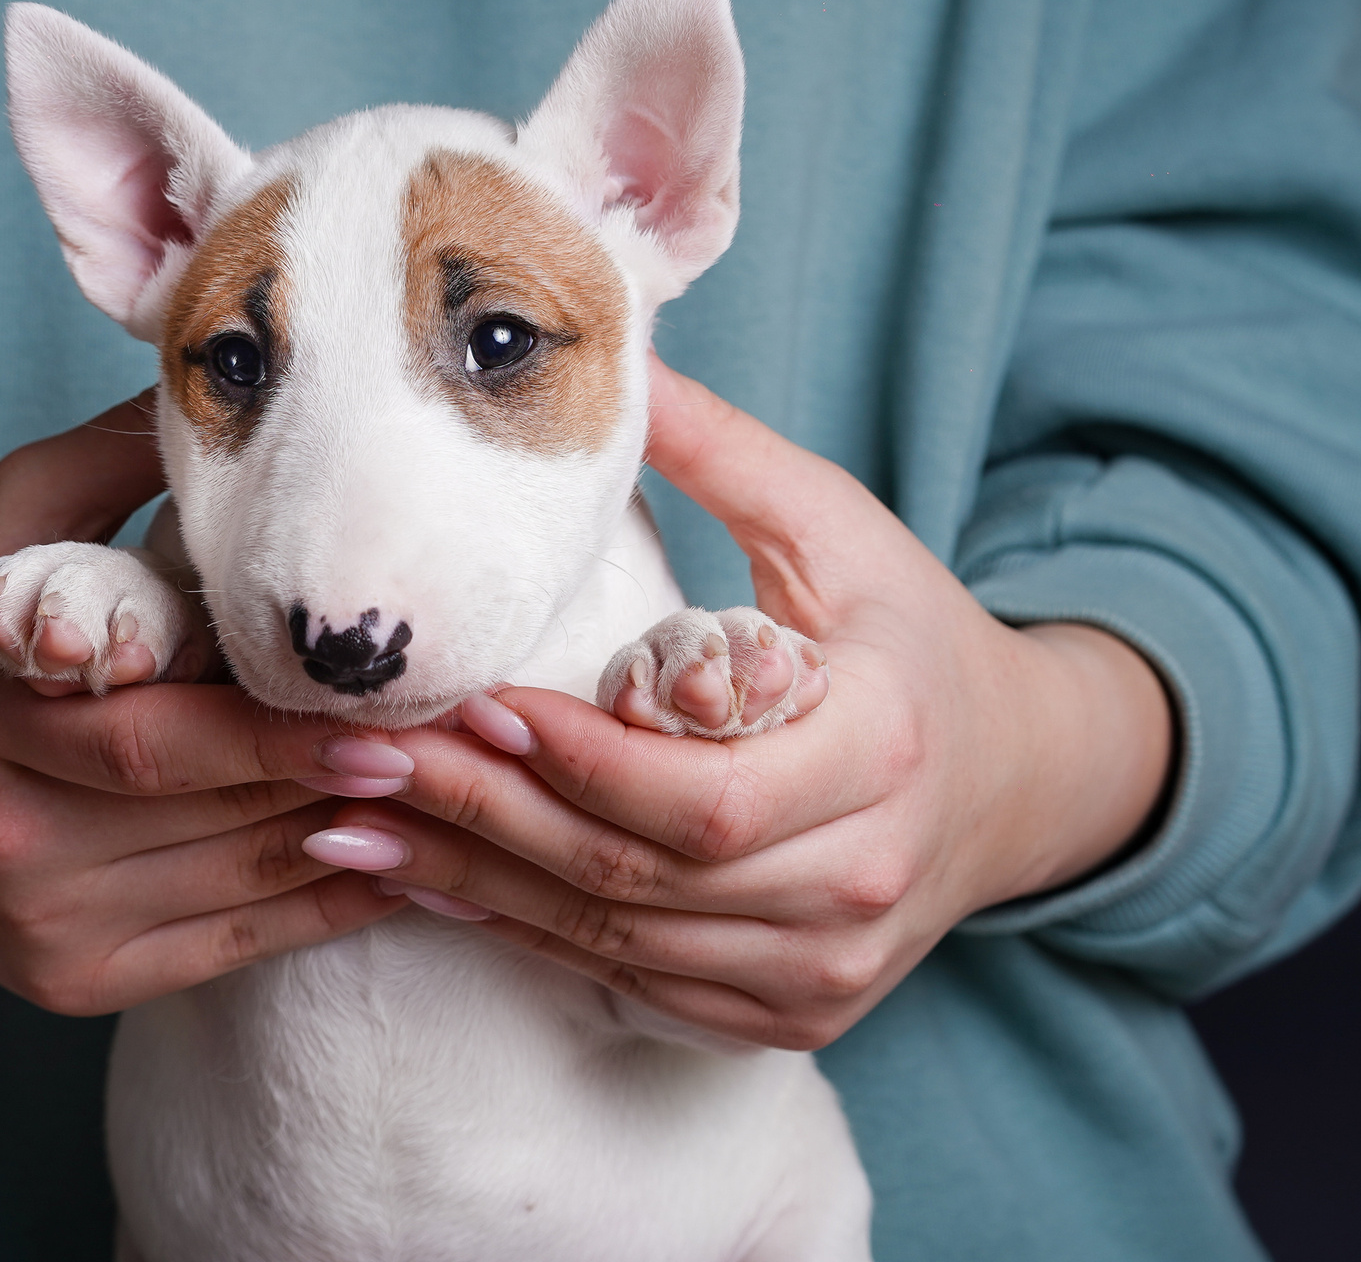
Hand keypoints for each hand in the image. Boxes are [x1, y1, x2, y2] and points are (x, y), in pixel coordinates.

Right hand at [0, 392, 412, 1013]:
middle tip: (460, 753)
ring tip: (458, 803)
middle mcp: (0, 830)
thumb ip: (111, 461)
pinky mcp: (64, 980)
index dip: (279, 737)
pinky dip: (321, 909)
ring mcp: (32, 921)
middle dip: (341, 785)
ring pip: (232, 885)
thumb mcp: (5, 514)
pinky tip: (403, 869)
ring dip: (354, 846)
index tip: (387, 721)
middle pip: (207, 817)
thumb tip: (235, 380)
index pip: (156, 737)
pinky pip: (225, 949)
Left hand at [301, 355, 1173, 1047]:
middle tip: (349, 765)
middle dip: (479, 820)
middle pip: (637, 876)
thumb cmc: (908, 631)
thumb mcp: (838, 528)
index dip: (579, 764)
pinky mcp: (793, 1009)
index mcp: (883, 752)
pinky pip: (634, 981)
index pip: (705, 795)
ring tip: (343, 830)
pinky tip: (427, 886)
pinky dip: (522, 934)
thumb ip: (725, 454)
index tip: (469, 705)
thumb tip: (617, 350)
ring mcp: (828, 965)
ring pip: (617, 941)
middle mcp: (862, 881)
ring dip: (471, 886)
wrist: (1016, 778)